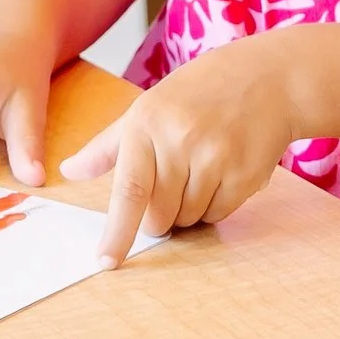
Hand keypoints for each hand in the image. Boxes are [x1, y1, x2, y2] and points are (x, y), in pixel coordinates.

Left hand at [62, 40, 303, 263]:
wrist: (270, 79)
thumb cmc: (202, 92)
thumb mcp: (149, 107)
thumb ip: (109, 145)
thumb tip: (70, 171)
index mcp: (148, 124)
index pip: (129, 190)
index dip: (117, 231)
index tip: (106, 260)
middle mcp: (181, 141)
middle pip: (159, 215)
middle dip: (159, 217)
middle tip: (171, 188)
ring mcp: (216, 159)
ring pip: (188, 218)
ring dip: (188, 210)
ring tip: (200, 172)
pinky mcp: (245, 174)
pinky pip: (218, 213)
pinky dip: (214, 206)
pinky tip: (221, 174)